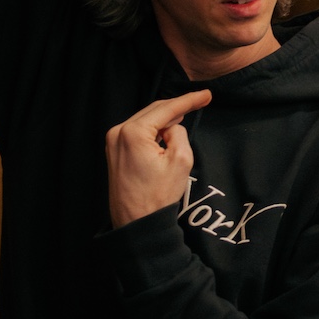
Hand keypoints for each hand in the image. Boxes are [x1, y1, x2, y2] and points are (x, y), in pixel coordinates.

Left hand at [106, 91, 211, 228]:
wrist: (137, 224)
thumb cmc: (157, 197)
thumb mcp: (180, 161)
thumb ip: (179, 134)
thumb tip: (171, 128)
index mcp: (133, 132)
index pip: (166, 109)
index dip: (189, 100)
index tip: (206, 95)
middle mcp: (118, 132)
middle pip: (153, 110)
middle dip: (177, 106)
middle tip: (200, 100)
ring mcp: (113, 142)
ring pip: (145, 120)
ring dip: (165, 118)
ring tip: (186, 114)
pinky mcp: (114, 151)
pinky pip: (137, 131)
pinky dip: (153, 129)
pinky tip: (166, 129)